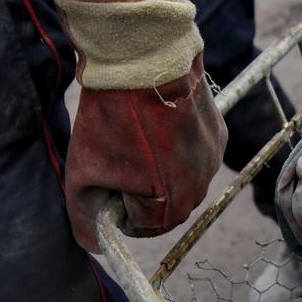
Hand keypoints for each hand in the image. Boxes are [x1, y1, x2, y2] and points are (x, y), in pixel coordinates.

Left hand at [55, 0, 226, 251]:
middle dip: (141, 188)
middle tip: (117, 153)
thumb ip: (85, 219)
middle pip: (164, 205)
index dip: (117, 204)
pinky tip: (157, 120)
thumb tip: (94, 246)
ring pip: (182, 177)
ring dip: (160, 166)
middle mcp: (198, 190)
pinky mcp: (219, 132)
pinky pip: (195, 152)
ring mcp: (212, 160)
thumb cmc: (111, 117)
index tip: (105, 177)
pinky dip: (176, 144)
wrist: (144, 56)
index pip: (139, 227)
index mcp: (167, 209)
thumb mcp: (83, 174)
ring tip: (137, 133)